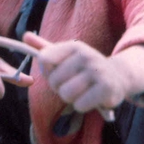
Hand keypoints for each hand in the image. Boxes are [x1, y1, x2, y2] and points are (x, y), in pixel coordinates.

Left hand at [23, 33, 143, 112]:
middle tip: (74, 85)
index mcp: (74, 46)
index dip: (48, 72)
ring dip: (71, 99)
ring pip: (66, 95)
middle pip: (54, 81)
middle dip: (60, 88)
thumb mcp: (67, 55)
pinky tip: (91, 99)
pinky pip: (80, 105)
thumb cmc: (85, 67)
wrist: (119, 76)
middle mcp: (86, 55)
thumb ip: (45, 48)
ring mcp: (98, 71)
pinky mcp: (106, 89)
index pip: (44, 59)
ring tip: (82, 91)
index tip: (60, 72)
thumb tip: (24, 36)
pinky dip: (82, 106)